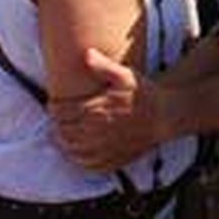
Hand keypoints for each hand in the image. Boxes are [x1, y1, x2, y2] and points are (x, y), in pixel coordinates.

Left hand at [51, 49, 169, 170]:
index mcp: (93, 109)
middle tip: (56, 120)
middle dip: (56, 125)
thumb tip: (86, 53)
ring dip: (62, 143)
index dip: (53, 107)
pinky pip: (86, 165)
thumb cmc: (145, 94)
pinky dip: (78, 160)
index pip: (60, 112)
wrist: (165, 116)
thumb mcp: (125, 75)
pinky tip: (78, 153)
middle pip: (62, 132)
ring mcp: (102, 148)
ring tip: (62, 136)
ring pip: (71, 150)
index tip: (53, 104)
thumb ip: (103, 66)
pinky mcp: (111, 159)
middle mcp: (93, 131)